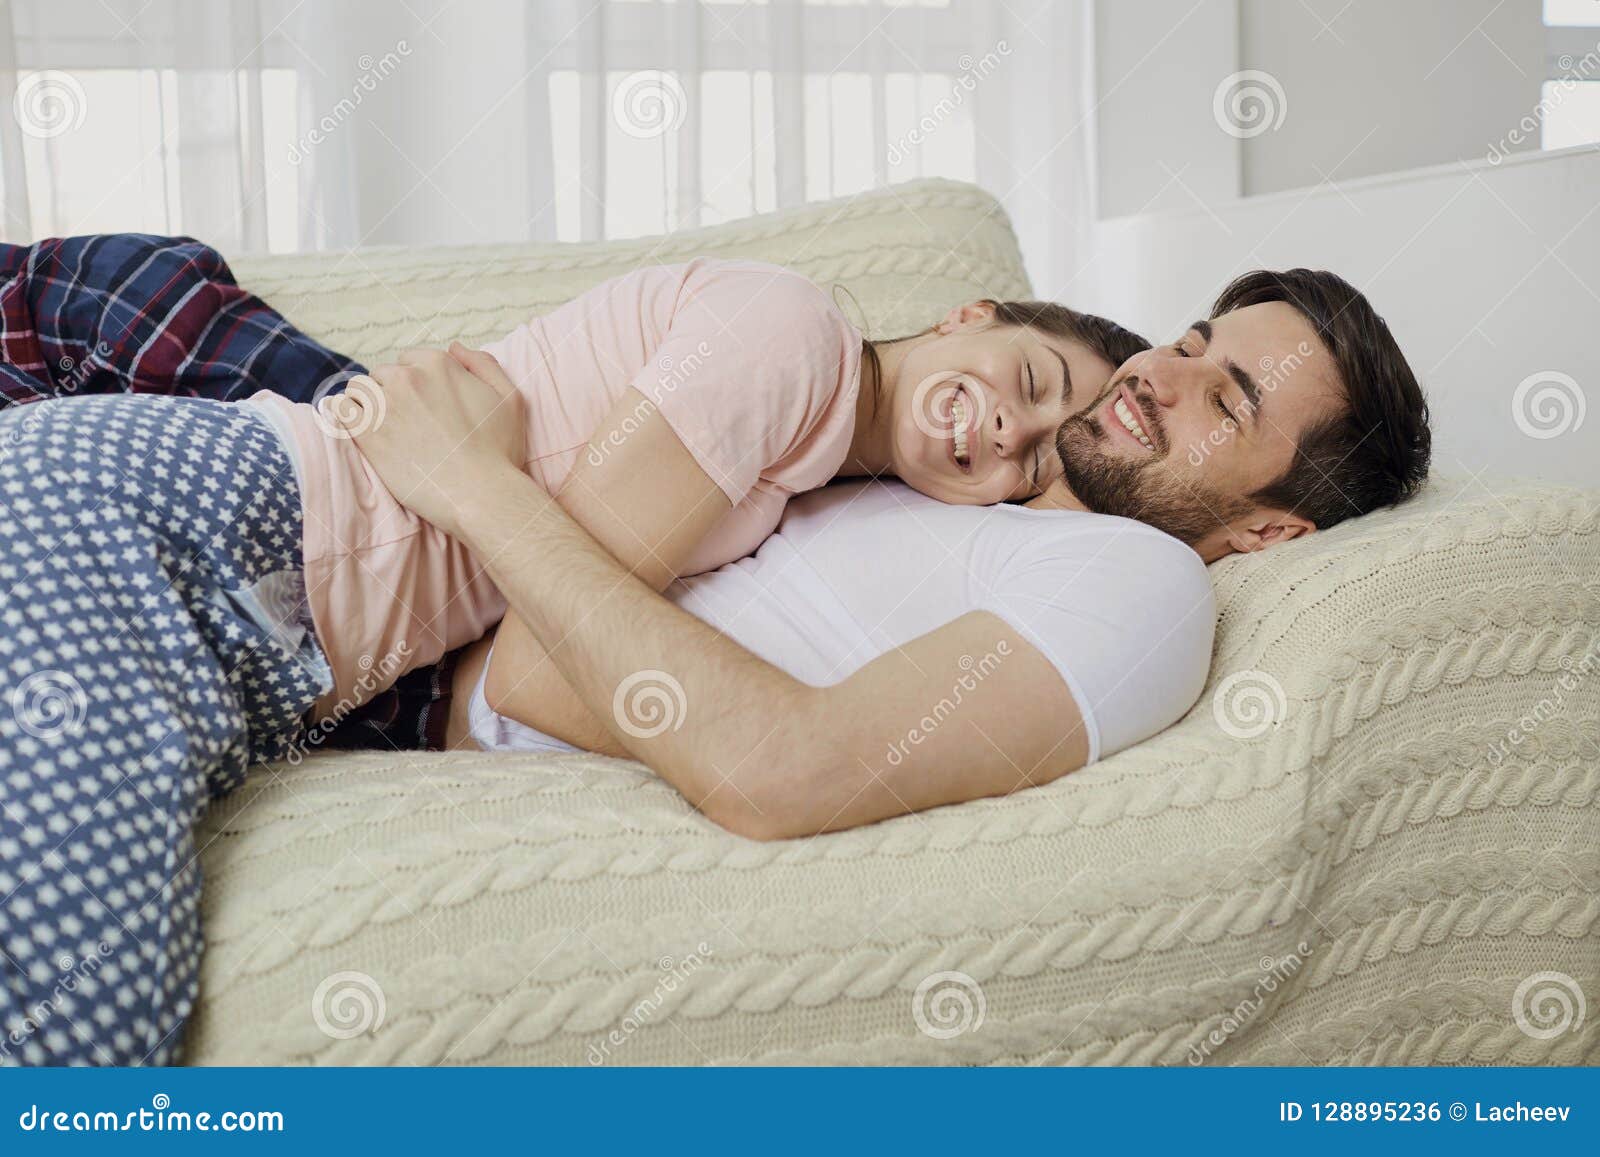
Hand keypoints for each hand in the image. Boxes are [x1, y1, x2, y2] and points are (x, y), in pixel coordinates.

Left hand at [321, 342, 530, 536]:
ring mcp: (384, 405)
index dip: (415, 381)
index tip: (423, 406)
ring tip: (382, 427)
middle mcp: (407, 378)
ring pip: (359, 390)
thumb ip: (484, 364)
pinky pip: (338, 410)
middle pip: (383, 374)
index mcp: (439, 364)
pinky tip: (357, 429)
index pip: (409, 360)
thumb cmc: (499, 452)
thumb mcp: (509, 398)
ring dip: (367, 403)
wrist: (481, 494)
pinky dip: (344, 415)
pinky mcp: (366, 434)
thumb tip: (455, 347)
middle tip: (406, 422)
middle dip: (391, 392)